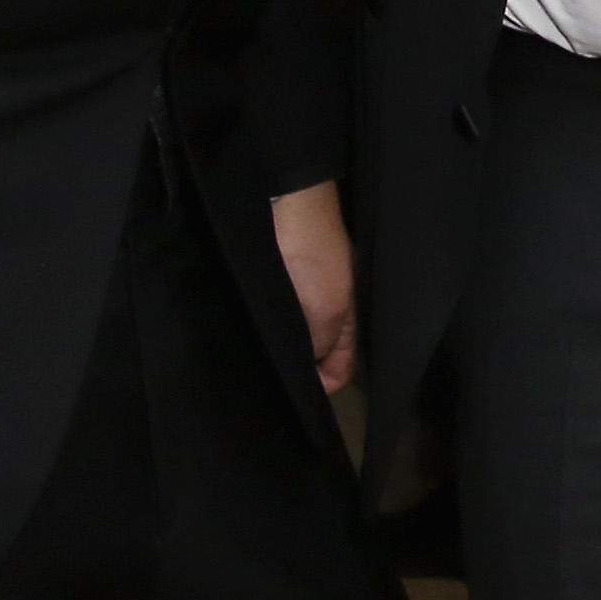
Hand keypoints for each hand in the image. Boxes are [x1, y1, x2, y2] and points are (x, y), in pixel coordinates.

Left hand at [271, 177, 358, 394]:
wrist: (286, 205)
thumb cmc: (314, 259)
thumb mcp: (327, 311)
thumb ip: (322, 346)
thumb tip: (312, 371)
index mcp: (349, 317)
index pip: (343, 365)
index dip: (327, 384)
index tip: (301, 395)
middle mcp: (327, 307)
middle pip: (317, 352)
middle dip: (301, 368)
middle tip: (276, 381)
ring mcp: (301, 292)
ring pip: (293, 334)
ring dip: (281, 346)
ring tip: (258, 358)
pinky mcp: (277, 279)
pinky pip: (275, 314)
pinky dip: (267, 325)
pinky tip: (251, 330)